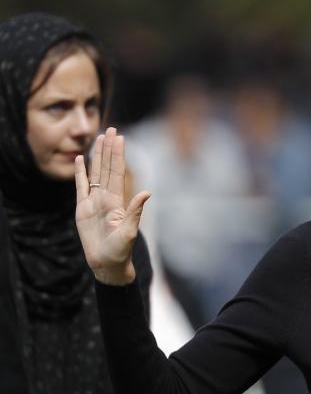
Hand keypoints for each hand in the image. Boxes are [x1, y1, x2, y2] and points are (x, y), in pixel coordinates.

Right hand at [75, 127, 149, 284]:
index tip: (120, 137)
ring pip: (95, 173)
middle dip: (109, 148)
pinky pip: (81, 186)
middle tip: (111, 129)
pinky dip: (80, 173)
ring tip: (98, 139)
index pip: (117, 172)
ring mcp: (94, 202)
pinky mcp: (82, 209)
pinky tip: (81, 159)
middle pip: (107, 167)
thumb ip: (135, 211)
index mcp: (117, 201)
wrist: (107, 264)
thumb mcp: (130, 231)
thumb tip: (147, 192)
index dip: (118, 154)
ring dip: (97, 156)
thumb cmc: (120, 251)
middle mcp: (107, 197)